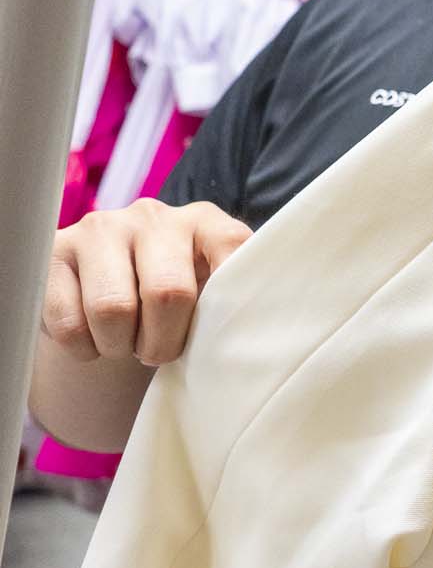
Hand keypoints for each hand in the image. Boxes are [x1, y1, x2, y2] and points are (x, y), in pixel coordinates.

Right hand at [40, 199, 251, 365]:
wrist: (108, 309)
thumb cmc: (175, 308)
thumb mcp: (209, 299)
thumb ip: (228, 305)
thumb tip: (242, 341)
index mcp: (205, 223)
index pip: (232, 249)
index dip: (226, 305)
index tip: (215, 333)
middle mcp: (154, 216)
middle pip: (168, 292)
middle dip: (164, 342)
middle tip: (158, 351)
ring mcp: (101, 226)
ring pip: (113, 309)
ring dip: (120, 346)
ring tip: (125, 343)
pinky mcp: (54, 250)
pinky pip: (68, 322)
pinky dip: (84, 348)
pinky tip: (93, 337)